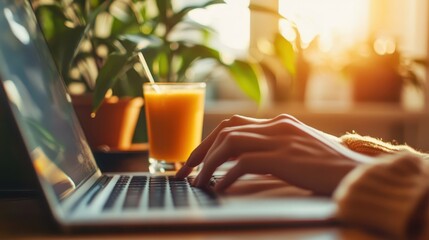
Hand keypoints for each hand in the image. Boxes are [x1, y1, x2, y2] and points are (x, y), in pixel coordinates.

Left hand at [176, 114, 369, 194]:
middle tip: (184, 171)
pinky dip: (227, 176)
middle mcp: (277, 126)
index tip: (195, 159)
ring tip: (196, 183)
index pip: (234, 124)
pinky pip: (245, 163)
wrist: (360, 173)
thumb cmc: (330, 168)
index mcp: (279, 123)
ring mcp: (281, 139)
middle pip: (225, 130)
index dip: (209, 141)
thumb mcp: (300, 151)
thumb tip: (244, 163)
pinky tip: (219, 189)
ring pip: (230, 143)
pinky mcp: (285, 157)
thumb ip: (274, 150)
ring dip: (208, 163)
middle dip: (200, 150)